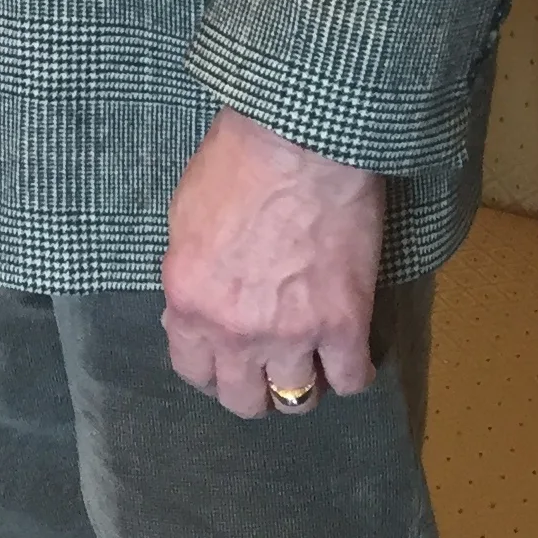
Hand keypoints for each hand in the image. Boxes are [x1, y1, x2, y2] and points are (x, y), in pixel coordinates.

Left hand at [160, 108, 384, 418]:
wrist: (300, 136)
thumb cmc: (239, 159)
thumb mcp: (185, 215)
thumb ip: (190, 274)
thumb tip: (198, 309)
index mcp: (189, 302)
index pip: (192, 371)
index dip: (211, 368)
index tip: (226, 358)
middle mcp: (235, 330)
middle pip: (243, 399)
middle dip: (253, 387)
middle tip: (267, 365)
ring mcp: (291, 333)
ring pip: (296, 400)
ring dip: (300, 386)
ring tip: (309, 364)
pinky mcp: (344, 324)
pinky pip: (351, 379)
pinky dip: (351, 373)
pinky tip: (349, 355)